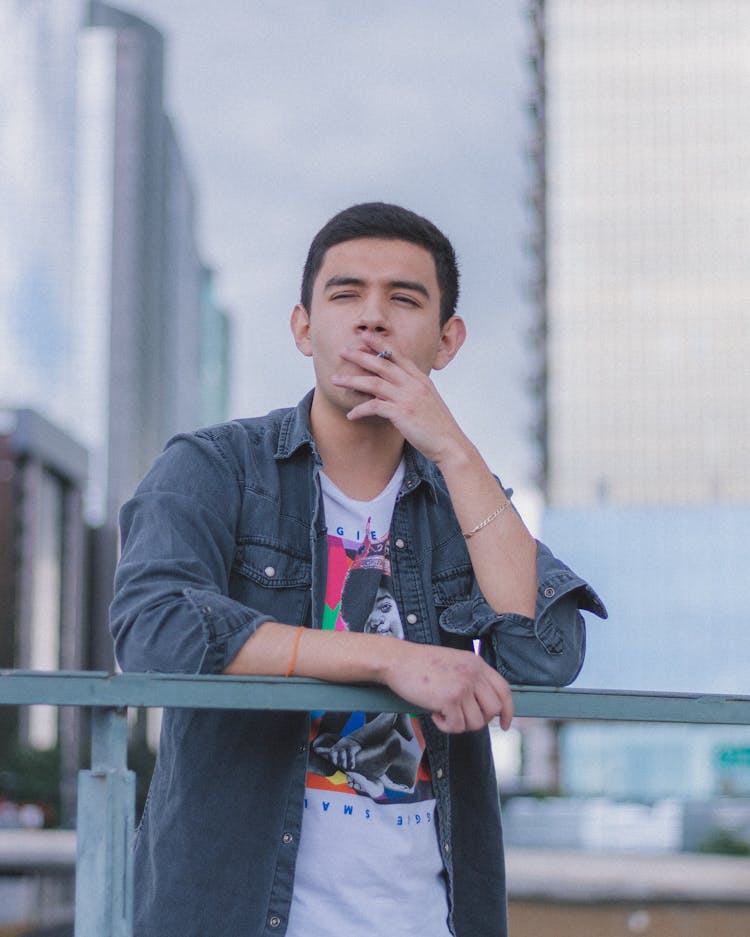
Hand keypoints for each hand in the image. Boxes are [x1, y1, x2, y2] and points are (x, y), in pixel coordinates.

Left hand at [331, 340, 467, 464]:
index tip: (365, 336)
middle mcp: (414, 384)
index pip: (398, 355)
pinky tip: (350, 415)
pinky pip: (374, 406)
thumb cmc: (438, 427)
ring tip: (335, 380)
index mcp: (421, 379)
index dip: (380, 343)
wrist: (450, 444)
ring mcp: (408, 397)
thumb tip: (395, 389)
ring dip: (352, 380)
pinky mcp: (402, 413)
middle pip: (382, 363)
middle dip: (360, 355)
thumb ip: (412, 391)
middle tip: (342, 351)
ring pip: (373, 383)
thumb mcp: (428, 402)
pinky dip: (359, 410)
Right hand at [378, 640, 513, 733]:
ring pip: (476, 722)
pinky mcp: (449, 699)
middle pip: (494, 709)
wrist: (397, 660)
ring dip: (460, 724)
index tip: (505, 724)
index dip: (508, 710)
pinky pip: (457, 726)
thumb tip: (483, 706)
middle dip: (480, 720)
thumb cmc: (420, 663)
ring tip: (444, 714)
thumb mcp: (455, 662)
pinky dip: (446, 727)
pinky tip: (435, 715)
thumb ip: (471, 678)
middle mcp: (473, 674)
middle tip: (462, 719)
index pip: (504, 690)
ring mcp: (462, 686)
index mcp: (476, 663)